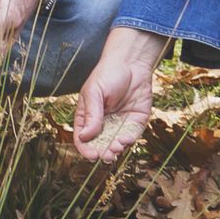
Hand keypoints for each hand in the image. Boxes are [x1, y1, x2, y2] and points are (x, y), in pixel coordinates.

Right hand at [71, 25, 166, 161]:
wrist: (132, 63)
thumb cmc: (108, 73)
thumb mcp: (94, 92)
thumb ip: (91, 115)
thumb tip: (85, 136)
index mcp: (87, 117)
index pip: (83, 139)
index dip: (87, 149)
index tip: (92, 155)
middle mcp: (103, 124)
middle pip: (100, 145)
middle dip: (104, 153)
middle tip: (107, 155)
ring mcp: (119, 124)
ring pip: (116, 145)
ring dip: (116, 150)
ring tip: (116, 147)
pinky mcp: (135, 122)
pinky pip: (132, 137)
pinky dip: (129, 141)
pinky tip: (126, 140)